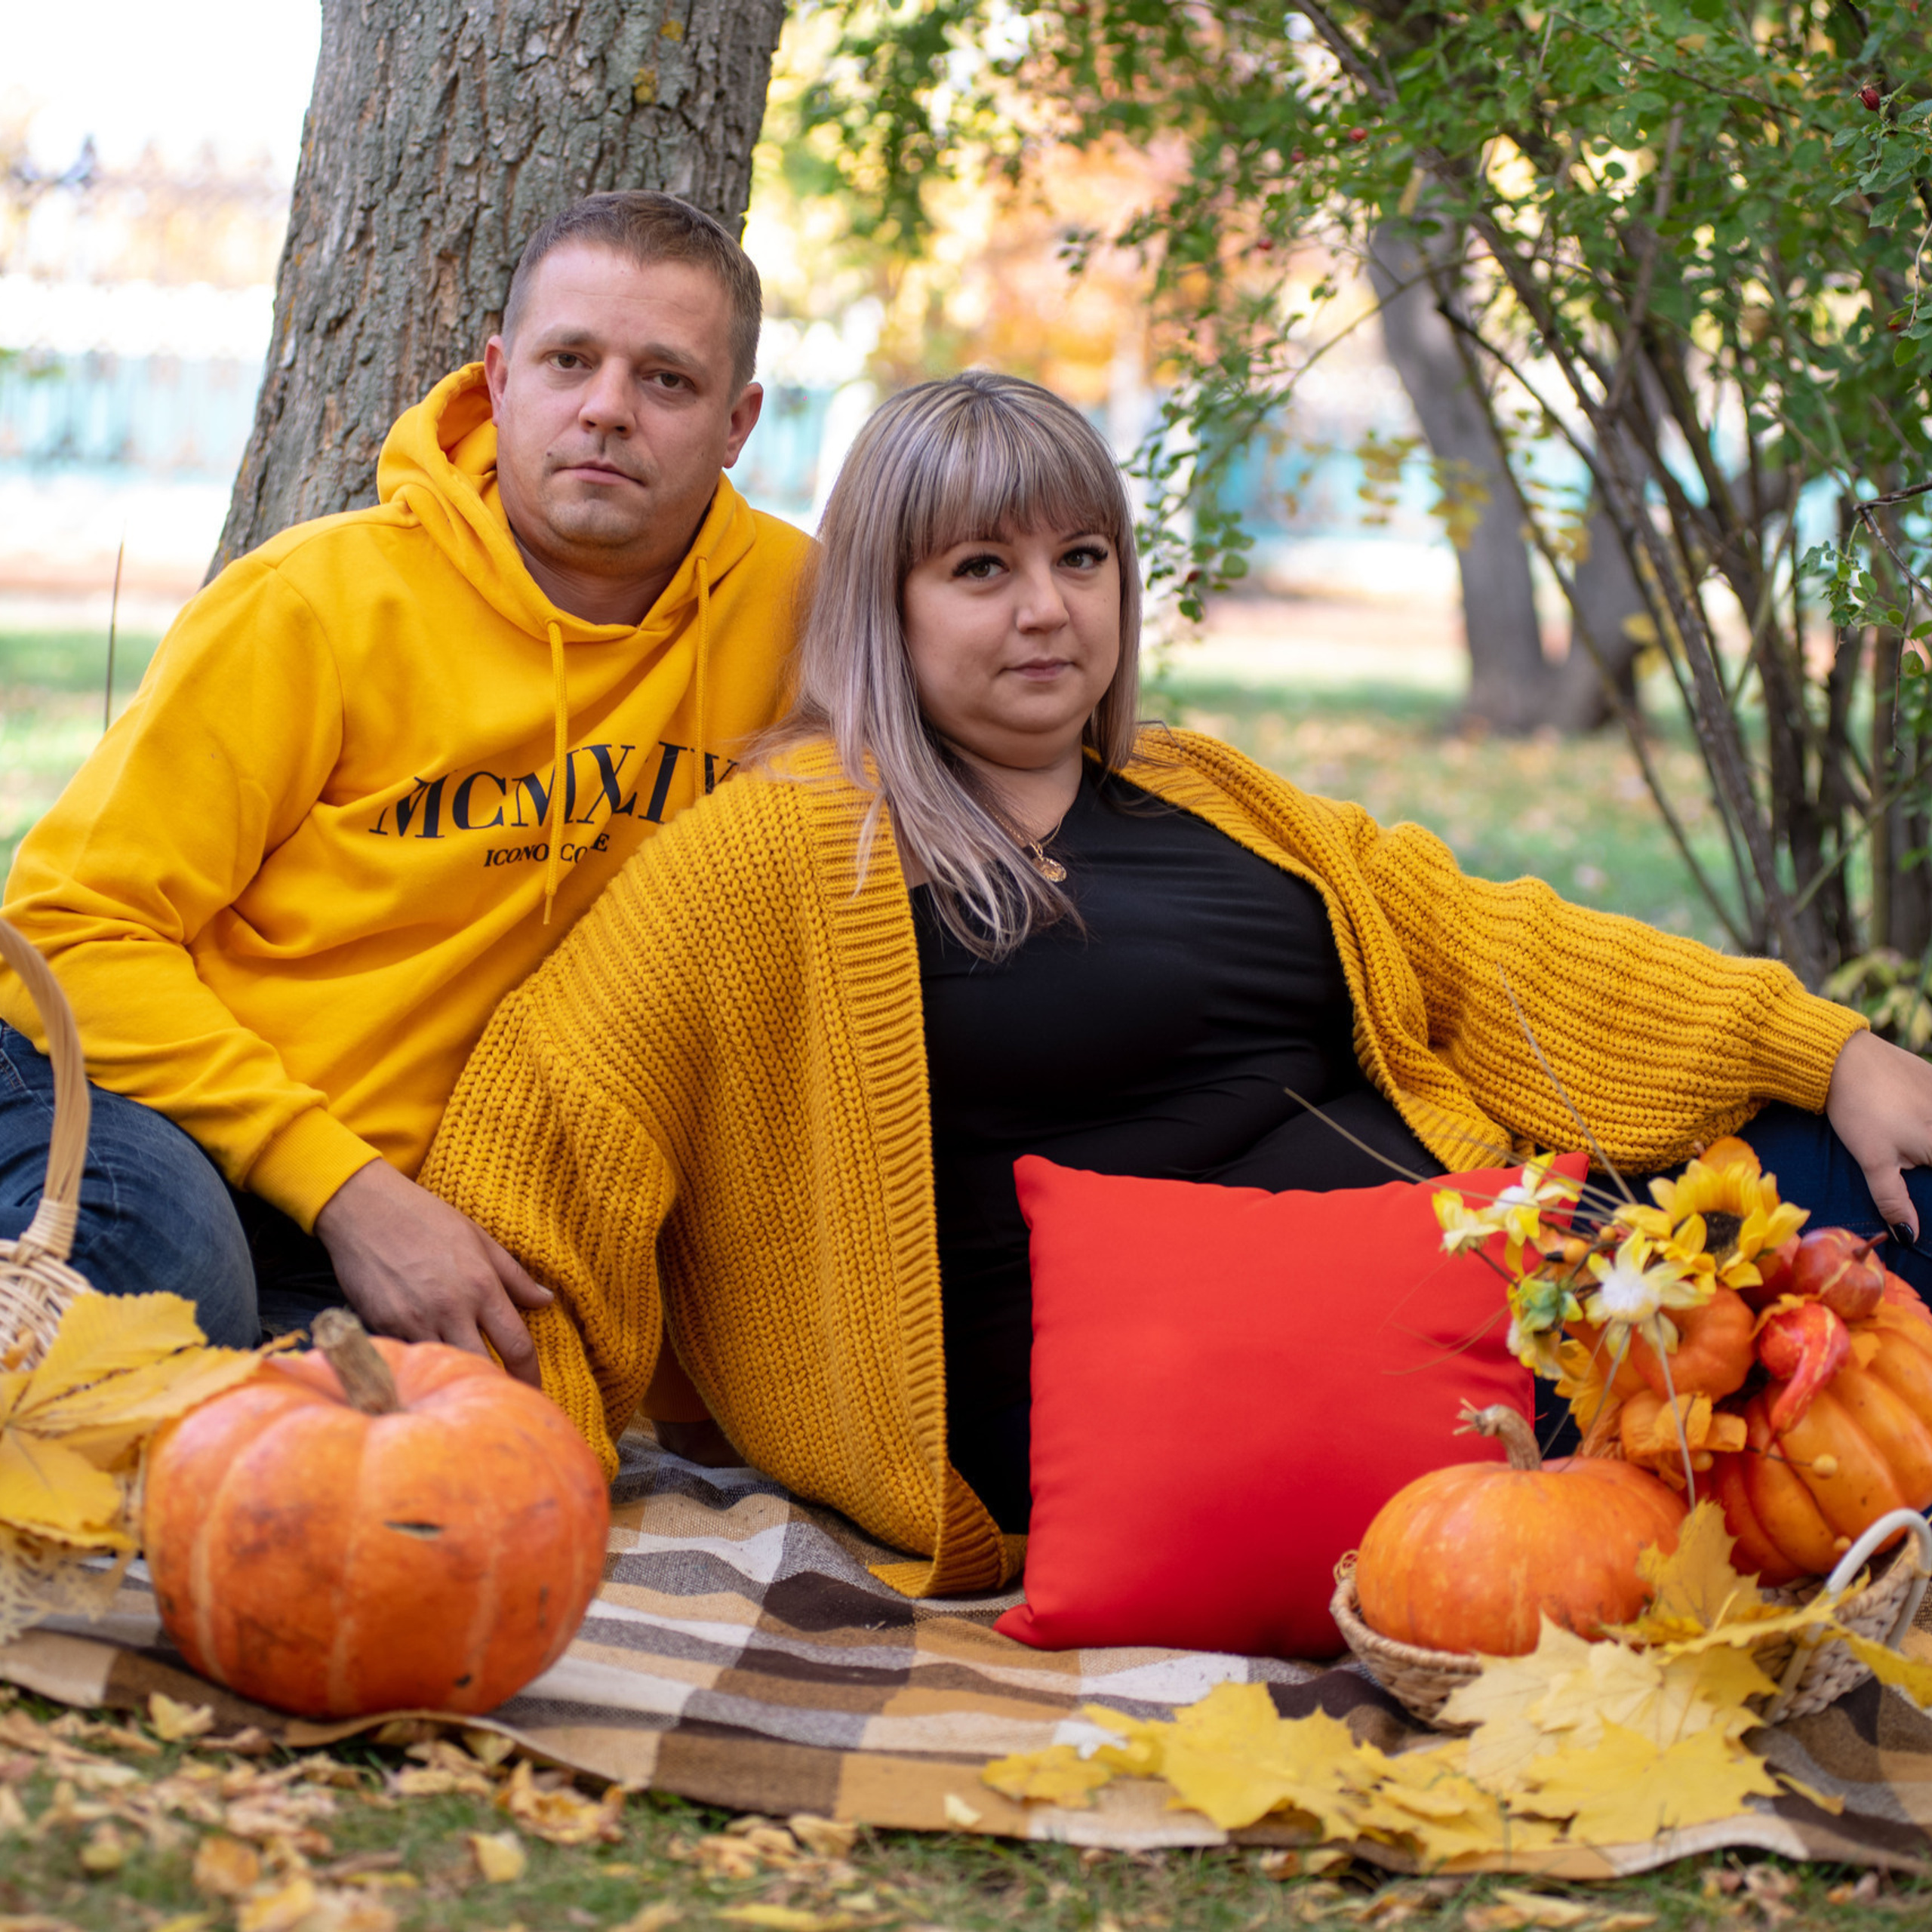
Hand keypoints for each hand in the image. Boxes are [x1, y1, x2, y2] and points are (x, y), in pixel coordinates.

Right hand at [313, 1160, 553, 1384]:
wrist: (365, 1210)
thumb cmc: (427, 1219)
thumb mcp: (480, 1239)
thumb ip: (515, 1276)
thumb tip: (547, 1300)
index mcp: (482, 1286)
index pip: (516, 1346)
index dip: (530, 1375)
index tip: (534, 1391)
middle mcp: (451, 1308)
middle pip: (482, 1366)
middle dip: (496, 1387)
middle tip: (504, 1400)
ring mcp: (414, 1320)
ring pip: (443, 1366)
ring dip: (456, 1378)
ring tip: (466, 1390)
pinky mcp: (383, 1326)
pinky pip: (410, 1356)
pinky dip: (421, 1363)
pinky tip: (426, 1368)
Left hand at [1825, 1028, 1931, 1242]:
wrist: (1844, 1057)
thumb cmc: (1859, 1111)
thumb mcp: (1874, 1161)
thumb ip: (1894, 1199)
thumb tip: (1909, 1237)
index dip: (1929, 1192)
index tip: (1917, 1176)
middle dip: (1924, 1162)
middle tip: (1913, 1163)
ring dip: (1925, 1143)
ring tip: (1911, 1149)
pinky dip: (1927, 1122)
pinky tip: (1912, 1124)